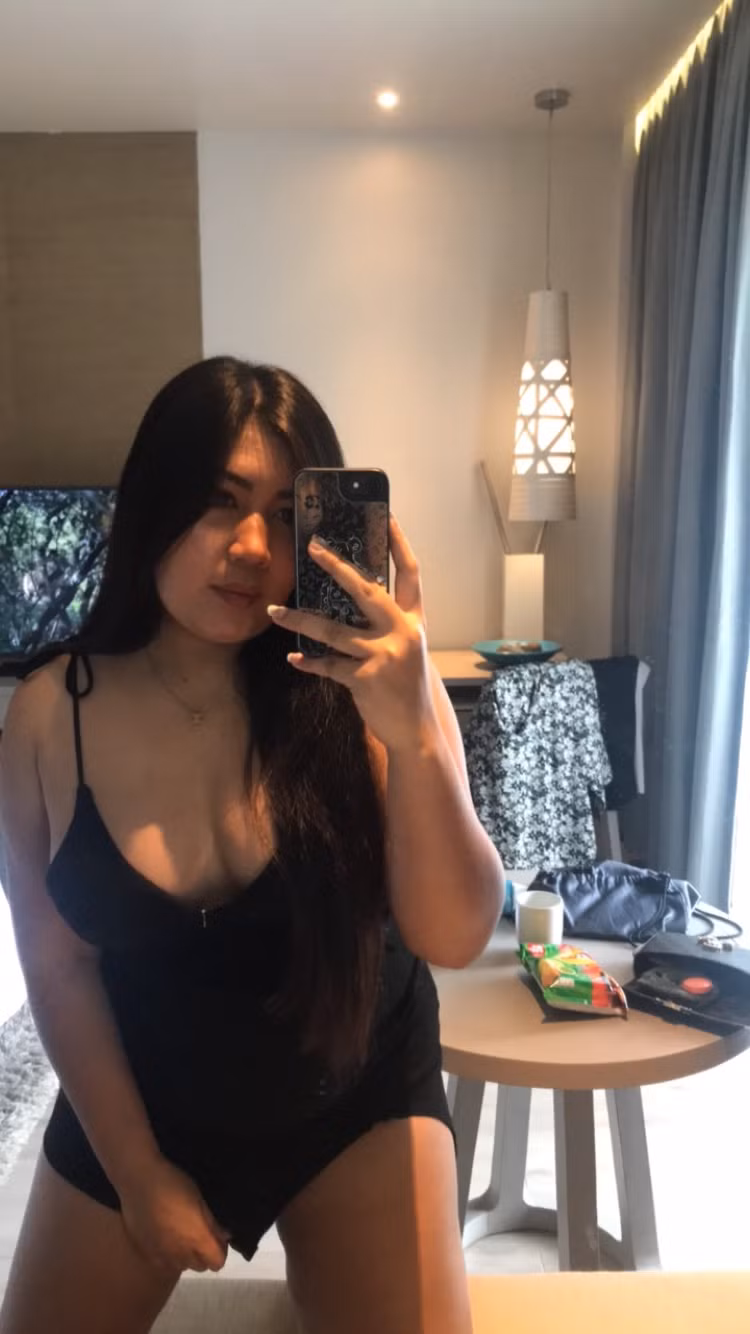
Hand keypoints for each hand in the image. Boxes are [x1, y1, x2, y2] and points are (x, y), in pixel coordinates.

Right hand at [119, 1156, 229, 1274]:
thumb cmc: (173, 1184)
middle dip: (203, 1254)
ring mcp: (161, 1256)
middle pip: (200, 1266)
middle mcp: (181, 1254)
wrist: (139, 1181)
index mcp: (198, 1239)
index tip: (216, 1237)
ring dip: (185, 1256)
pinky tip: (164, 1238)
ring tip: (179, 1235)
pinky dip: (167, 1256)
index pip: (217, 1263)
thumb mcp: (199, 1198)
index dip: (220, 1250)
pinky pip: (163, 1264)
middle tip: (197, 1234)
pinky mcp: (145, 1253)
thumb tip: (225, 1236)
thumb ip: (212, 1223)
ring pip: (182, 1266)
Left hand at [267, 515, 437, 753]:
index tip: (388, 517)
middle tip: (312, 548)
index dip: (400, 544)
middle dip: (336, 567)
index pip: (410, 574)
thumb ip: (387, 624)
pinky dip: (309, 661)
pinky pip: (328, 664)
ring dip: (299, 619)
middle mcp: (401, 632)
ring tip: (273, 611)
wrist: (417, 730)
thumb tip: (357, 596)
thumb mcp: (406, 648)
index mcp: (414, 620)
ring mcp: (382, 655)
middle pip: (365, 590)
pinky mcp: (364, 678)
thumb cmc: (407, 685)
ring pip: (333, 630)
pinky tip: (294, 657)